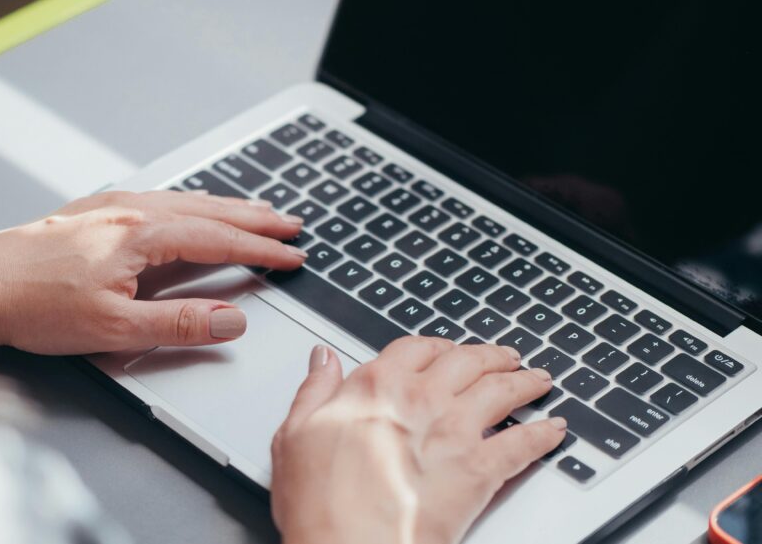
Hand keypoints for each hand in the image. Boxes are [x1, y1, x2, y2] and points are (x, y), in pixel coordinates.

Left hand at [0, 190, 305, 363]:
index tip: (292, 254)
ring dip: (223, 206)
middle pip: (207, 211)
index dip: (261, 249)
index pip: (219, 239)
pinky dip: (187, 202)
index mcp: (141, 235)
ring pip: (182, 200)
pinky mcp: (89, 211)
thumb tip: (231, 319)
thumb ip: (179, 323)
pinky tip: (187, 206)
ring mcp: (107, 206)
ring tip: (253, 209)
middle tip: (290, 223)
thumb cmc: (34, 306)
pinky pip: (155, 198)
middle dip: (254, 218)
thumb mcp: (114, 329)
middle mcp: (128, 210)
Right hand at [270, 337, 566, 543]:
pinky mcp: (480, 469)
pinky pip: (523, 442)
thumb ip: (314, 391)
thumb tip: (323, 360)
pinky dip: (543, 434)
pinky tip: (554, 430)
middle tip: (505, 356)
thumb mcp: (294, 435)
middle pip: (466, 361)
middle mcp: (420, 398)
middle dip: (490, 355)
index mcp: (375, 386)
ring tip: (537, 379)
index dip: (436, 346)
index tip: (446, 349)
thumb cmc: (319, 502)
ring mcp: (454, 430)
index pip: (415, 348)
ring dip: (524, 381)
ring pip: (501, 390)